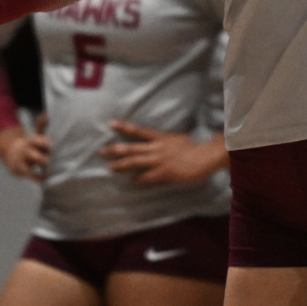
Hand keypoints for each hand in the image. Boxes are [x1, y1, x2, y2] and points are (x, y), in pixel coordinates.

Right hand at [0, 124, 49, 180]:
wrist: (12, 154)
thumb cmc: (30, 145)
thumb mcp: (35, 136)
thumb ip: (41, 126)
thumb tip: (46, 115)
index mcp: (31, 141)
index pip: (37, 140)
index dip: (44, 143)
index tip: (53, 145)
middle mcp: (26, 150)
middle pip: (34, 153)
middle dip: (44, 156)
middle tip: (54, 160)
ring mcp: (23, 160)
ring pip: (31, 163)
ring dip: (40, 165)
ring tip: (51, 170)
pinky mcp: (21, 169)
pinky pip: (29, 174)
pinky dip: (36, 177)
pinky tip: (45, 180)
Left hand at [101, 122, 225, 185]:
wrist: (204, 157)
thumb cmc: (195, 148)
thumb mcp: (178, 139)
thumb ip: (167, 142)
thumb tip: (162, 142)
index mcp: (160, 137)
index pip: (138, 130)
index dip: (124, 127)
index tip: (111, 123)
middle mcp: (156, 147)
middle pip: (131, 147)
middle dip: (115, 149)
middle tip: (101, 151)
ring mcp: (158, 160)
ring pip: (135, 162)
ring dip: (121, 165)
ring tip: (110, 167)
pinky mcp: (163, 173)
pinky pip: (146, 177)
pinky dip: (138, 180)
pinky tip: (132, 182)